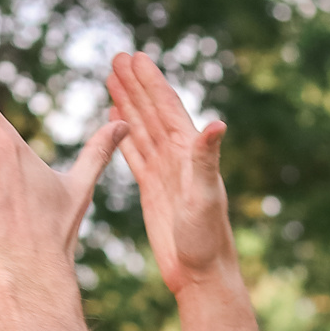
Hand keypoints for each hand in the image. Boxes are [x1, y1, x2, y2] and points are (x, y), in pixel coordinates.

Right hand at [106, 52, 236, 295]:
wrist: (201, 273)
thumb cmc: (208, 238)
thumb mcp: (206, 195)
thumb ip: (207, 158)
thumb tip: (218, 123)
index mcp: (190, 153)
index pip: (167, 108)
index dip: (151, 82)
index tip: (135, 57)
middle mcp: (178, 157)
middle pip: (152, 111)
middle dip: (135, 84)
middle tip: (116, 57)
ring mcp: (164, 172)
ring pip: (141, 128)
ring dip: (127, 103)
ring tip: (111, 78)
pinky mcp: (152, 189)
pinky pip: (135, 152)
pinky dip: (124, 134)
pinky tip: (115, 119)